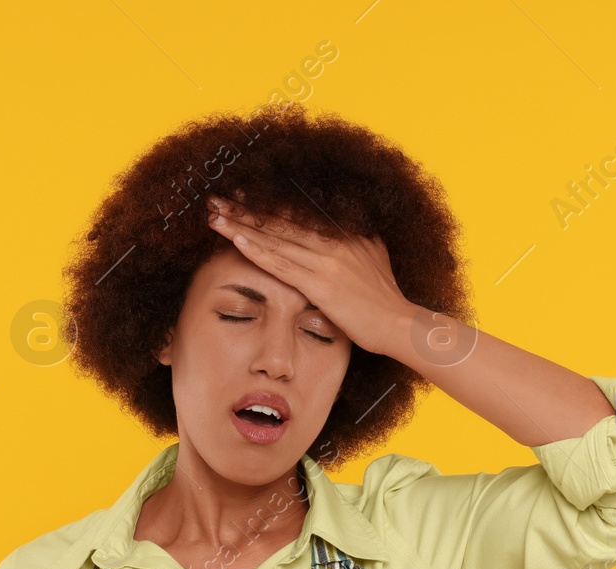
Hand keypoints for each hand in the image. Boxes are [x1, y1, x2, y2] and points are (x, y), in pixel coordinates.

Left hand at [205, 190, 416, 357]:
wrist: (400, 324)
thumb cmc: (386, 299)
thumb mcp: (374, 258)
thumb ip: (357, 243)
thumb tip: (351, 233)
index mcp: (343, 234)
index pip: (295, 215)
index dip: (265, 205)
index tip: (241, 195)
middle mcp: (332, 242)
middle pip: (280, 221)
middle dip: (245, 209)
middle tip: (216, 198)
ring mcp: (326, 262)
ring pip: (275, 239)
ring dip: (241, 226)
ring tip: (214, 216)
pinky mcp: (320, 285)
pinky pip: (282, 265)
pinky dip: (258, 251)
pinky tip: (237, 241)